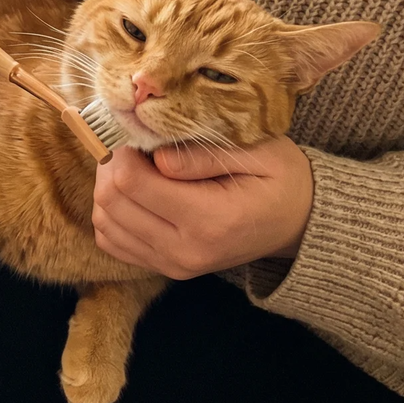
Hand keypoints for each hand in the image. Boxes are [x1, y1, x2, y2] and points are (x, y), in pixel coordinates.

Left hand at [91, 138, 313, 278]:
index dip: (124, 150)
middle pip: (111, 203)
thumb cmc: (281, 178)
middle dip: (111, 166)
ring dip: (109, 188)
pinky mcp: (164, 268)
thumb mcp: (258, 153)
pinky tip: (136, 193)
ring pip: (105, 222)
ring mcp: (173, 265)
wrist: (298, 223)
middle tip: (133, 145)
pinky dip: (113, 213)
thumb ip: (203, 154)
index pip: (131, 183)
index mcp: (210, 220)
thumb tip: (155, 158)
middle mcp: (186, 251)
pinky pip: (113, 240)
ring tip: (136, 166)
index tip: (139, 134)